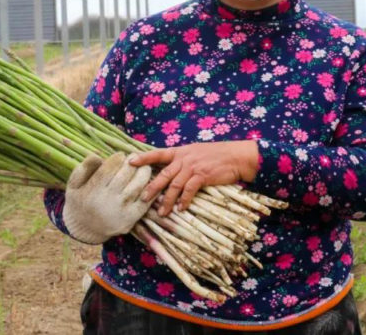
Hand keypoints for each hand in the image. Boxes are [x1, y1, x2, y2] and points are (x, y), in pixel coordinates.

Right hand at [63, 152, 152, 243]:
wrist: (85, 229)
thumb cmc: (80, 201)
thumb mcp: (74, 184)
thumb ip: (83, 168)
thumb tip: (97, 155)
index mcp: (92, 191)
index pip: (108, 169)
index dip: (117, 159)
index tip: (121, 154)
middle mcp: (106, 201)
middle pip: (125, 176)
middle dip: (132, 163)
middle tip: (135, 157)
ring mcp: (120, 211)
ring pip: (138, 186)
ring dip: (144, 173)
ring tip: (145, 166)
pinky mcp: (130, 220)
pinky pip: (145, 202)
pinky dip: (151, 191)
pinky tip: (151, 182)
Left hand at [129, 140, 259, 215]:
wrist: (235, 156)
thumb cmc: (215, 155)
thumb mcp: (195, 152)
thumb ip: (181, 160)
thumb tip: (169, 169)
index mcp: (179, 152)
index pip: (157, 154)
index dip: (143, 157)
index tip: (130, 162)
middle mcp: (183, 159)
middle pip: (163, 174)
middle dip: (152, 188)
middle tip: (142, 199)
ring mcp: (192, 167)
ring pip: (174, 186)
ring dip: (167, 201)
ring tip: (162, 212)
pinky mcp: (202, 176)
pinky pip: (189, 190)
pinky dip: (184, 200)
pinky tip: (180, 208)